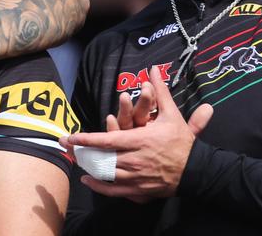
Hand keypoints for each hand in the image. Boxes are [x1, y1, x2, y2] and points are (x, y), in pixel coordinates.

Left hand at [61, 66, 212, 200]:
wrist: (196, 170)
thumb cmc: (182, 141)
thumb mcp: (171, 114)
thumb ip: (160, 91)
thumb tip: (153, 70)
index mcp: (139, 140)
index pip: (107, 140)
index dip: (87, 139)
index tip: (71, 137)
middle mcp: (134, 160)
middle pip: (101, 158)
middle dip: (82, 152)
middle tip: (65, 147)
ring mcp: (135, 177)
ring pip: (105, 174)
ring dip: (88, 167)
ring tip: (75, 158)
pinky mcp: (138, 191)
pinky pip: (113, 191)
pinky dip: (98, 187)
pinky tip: (87, 180)